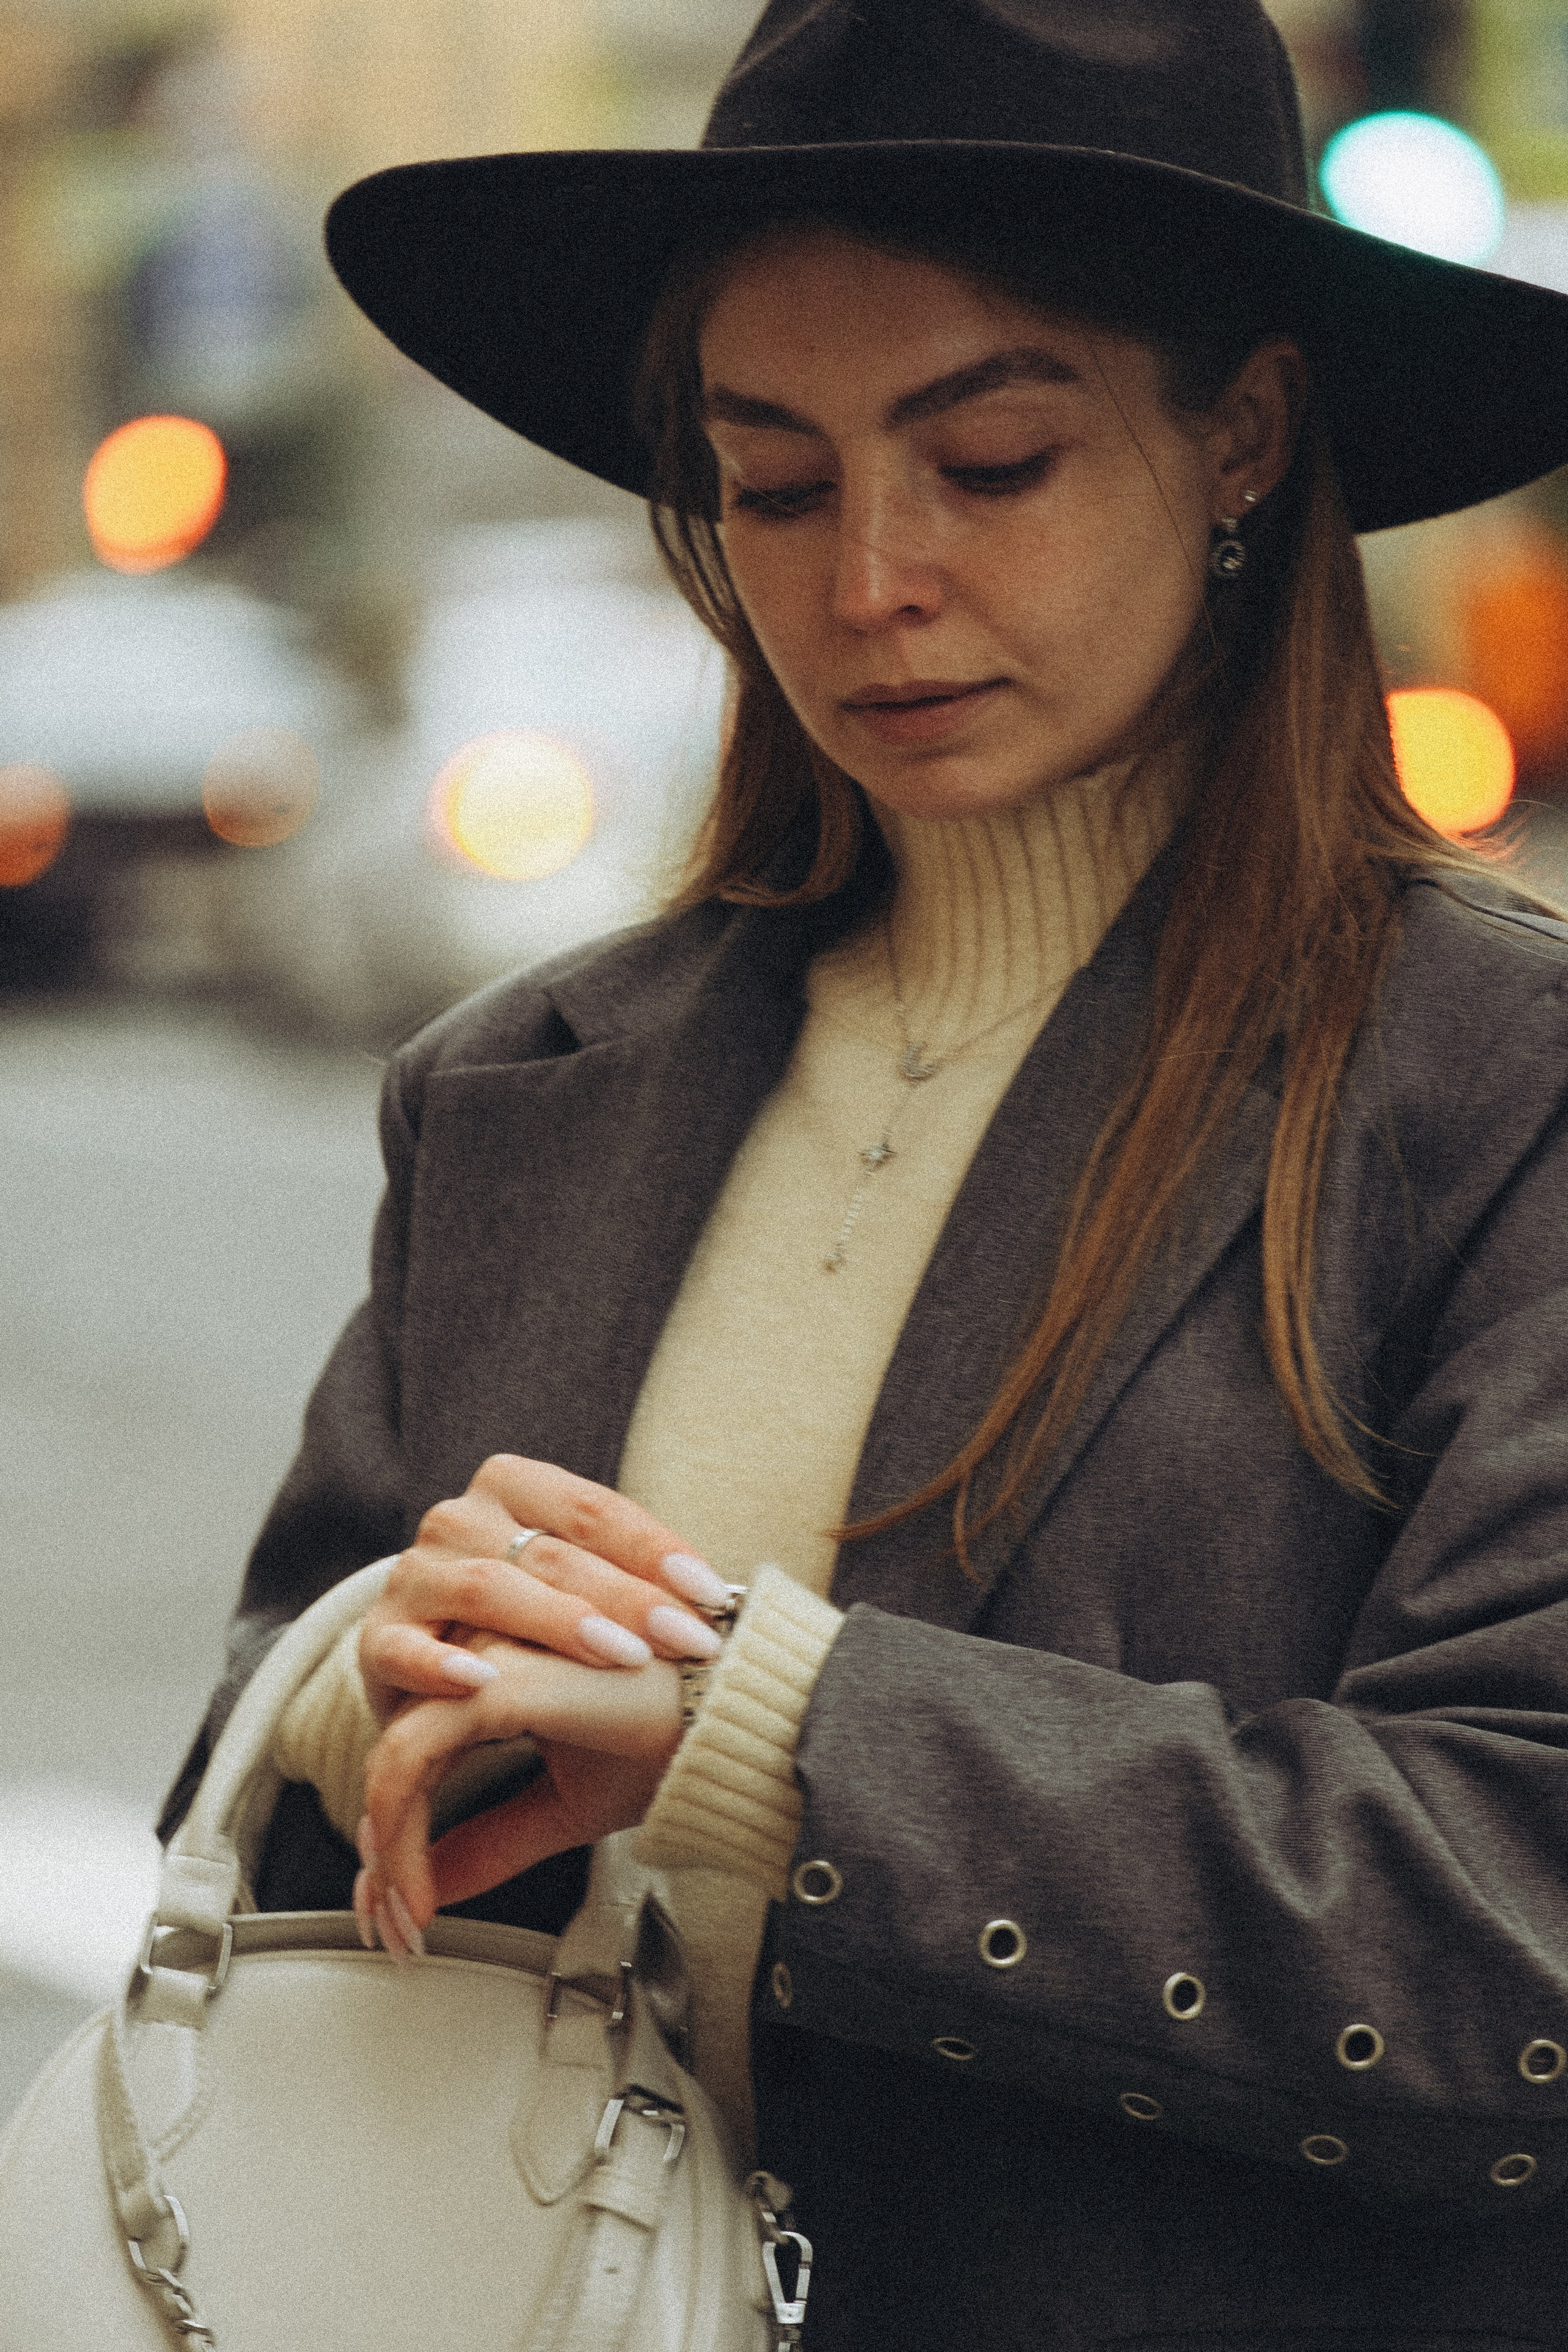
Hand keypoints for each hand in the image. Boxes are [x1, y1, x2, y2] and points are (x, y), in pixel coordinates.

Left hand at [352, 1632, 683, 1952]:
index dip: (397, 1837)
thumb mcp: (566, 1806)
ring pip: (393, 1761)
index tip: (399, 1909)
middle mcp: (483, 1658)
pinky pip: (412, 1756)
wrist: (731, 1721)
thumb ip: (495, 1840)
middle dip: (383, 1853)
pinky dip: (401, 1828)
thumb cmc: (667, 1741)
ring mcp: (487, 1663)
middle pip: (396, 1759)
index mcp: (498, 1678)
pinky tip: (420, 1890)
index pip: (418, 1756)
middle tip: (391, 1927)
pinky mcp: (497, 1681)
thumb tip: (432, 1889)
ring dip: (389, 1851)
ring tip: (406, 1918)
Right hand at [359, 1455, 733, 1722]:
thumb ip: (633, 1579)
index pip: (592, 1509)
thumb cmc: (532, 1623)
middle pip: (552, 1552)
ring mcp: (414, 1577)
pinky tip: (484, 1683)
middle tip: (689, 1639)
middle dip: (629, 1597)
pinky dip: (440, 1666)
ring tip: (619, 1656)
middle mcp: (458, 1519)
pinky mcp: (376, 1641)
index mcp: (512, 1486)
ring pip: (488, 1588)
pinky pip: (404, 1649)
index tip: (716, 1595)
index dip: (656, 1549)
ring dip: (558, 1623)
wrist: (435, 1666)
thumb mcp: (583, 1588)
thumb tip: (724, 1600)